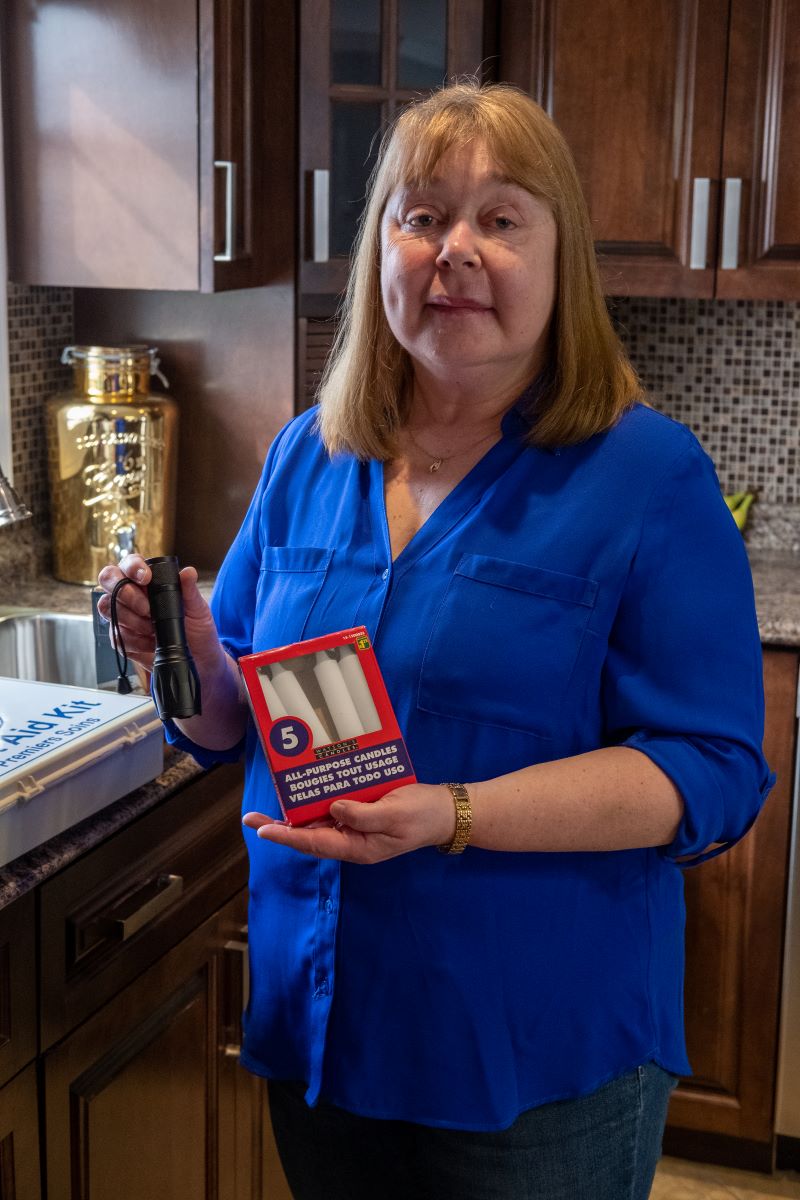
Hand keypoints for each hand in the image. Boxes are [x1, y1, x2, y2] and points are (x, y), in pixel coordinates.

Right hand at [96, 554, 226, 680]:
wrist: (198, 659)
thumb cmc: (196, 629)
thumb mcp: (198, 609)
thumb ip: (190, 590)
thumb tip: (188, 572)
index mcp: (147, 581)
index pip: (129, 564)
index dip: (132, 567)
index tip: (146, 578)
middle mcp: (131, 594)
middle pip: (108, 581)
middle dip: (125, 593)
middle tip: (147, 609)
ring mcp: (123, 616)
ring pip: (108, 608)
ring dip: (132, 619)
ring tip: (154, 629)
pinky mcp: (121, 638)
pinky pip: (117, 635)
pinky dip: (135, 640)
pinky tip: (151, 643)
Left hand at [242, 782, 456, 863]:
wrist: (443, 813)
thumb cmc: (421, 814)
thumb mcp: (396, 814)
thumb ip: (365, 814)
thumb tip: (334, 808)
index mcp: (358, 847)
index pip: (315, 842)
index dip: (287, 835)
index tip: (263, 829)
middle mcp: (351, 841)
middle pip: (308, 837)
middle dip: (280, 828)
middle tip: (250, 818)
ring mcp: (354, 830)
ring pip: (317, 825)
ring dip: (293, 816)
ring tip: (267, 805)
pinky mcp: (360, 816)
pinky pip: (331, 813)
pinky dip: (314, 804)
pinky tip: (302, 793)